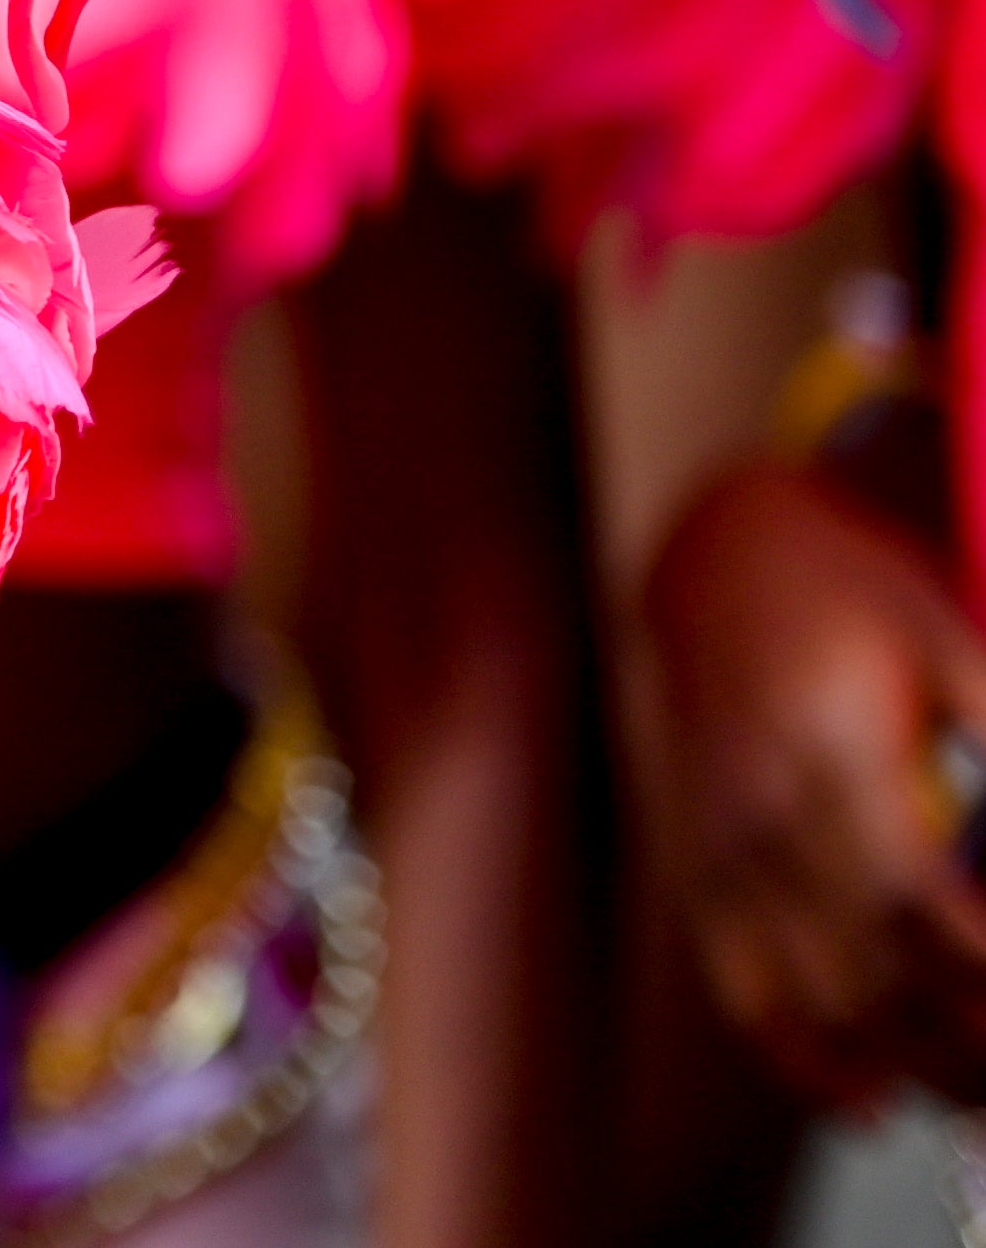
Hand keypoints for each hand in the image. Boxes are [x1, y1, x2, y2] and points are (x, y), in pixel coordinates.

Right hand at [639, 452, 985, 1101]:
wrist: (718, 558)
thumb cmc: (852, 595)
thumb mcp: (954, 640)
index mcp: (828, 742)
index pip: (909, 892)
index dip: (980, 968)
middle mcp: (761, 804)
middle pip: (867, 965)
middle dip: (964, 1042)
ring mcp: (721, 842)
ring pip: (810, 995)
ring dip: (906, 1063)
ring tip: (982, 1097)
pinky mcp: (700, 865)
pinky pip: (740, 988)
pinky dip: (804, 1061)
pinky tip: (873, 1100)